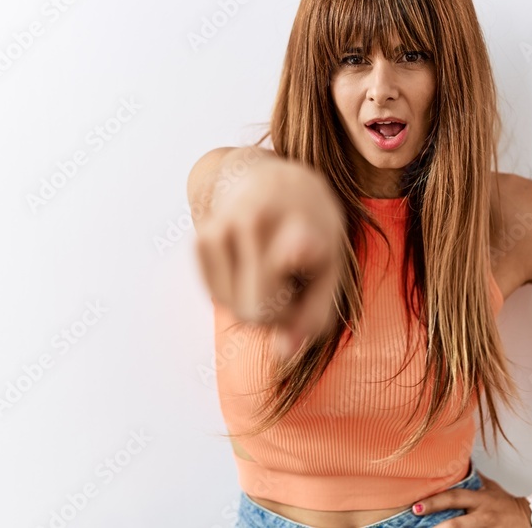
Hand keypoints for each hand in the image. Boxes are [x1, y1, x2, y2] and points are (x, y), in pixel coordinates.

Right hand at [194, 155, 345, 359]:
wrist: (268, 180)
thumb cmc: (309, 228)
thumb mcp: (331, 265)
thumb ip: (315, 314)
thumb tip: (284, 352)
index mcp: (304, 224)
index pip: (296, 243)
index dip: (298, 250)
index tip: (301, 245)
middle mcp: (261, 221)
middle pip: (259, 310)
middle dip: (277, 315)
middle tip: (293, 286)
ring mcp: (226, 227)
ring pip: (234, 309)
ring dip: (254, 304)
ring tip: (271, 268)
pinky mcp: (201, 236)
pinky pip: (215, 297)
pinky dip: (232, 295)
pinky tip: (248, 267)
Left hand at [411, 472, 531, 526]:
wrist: (531, 519)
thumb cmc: (505, 503)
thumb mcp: (489, 487)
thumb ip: (472, 478)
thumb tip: (455, 462)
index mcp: (479, 499)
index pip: (454, 498)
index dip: (435, 502)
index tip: (416, 507)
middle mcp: (482, 516)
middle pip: (457, 524)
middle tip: (419, 521)